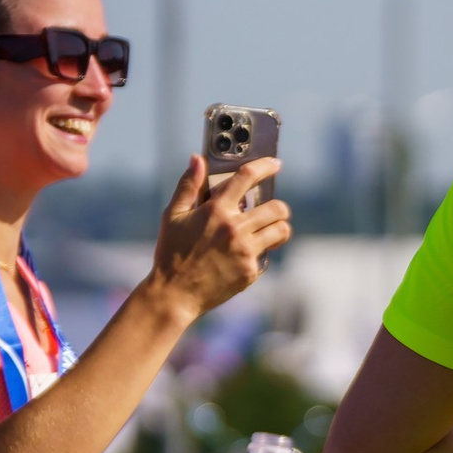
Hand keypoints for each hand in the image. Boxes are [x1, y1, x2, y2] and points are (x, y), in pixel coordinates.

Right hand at [151, 156, 292, 316]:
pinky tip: (246, 255)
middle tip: (271, 211)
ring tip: (268, 232)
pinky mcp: (250, 270)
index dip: (265, 166)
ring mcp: (245, 250)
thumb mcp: (173, 216)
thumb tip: (197, 159)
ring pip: (281, 230)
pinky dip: (262, 252)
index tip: (275, 163)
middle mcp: (235, 228)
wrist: (174, 294)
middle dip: (278, 207)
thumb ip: (188, 185)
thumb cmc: (171, 253)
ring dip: (278, 228)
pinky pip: (268, 255)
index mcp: (216, 210)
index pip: (247, 177)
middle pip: (277, 207)